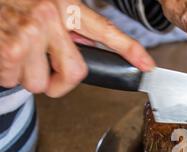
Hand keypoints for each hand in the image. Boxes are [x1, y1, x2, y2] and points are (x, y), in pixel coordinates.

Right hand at [0, 0, 153, 96]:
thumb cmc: (11, 2)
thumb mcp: (45, 4)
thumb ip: (67, 26)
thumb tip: (82, 47)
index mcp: (64, 6)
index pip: (105, 31)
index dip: (130, 50)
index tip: (147, 66)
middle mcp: (50, 17)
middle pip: (74, 74)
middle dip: (58, 82)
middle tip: (45, 72)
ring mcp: (31, 33)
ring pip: (39, 83)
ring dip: (25, 75)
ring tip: (15, 52)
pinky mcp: (10, 48)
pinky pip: (13, 81)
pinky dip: (5, 74)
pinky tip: (2, 54)